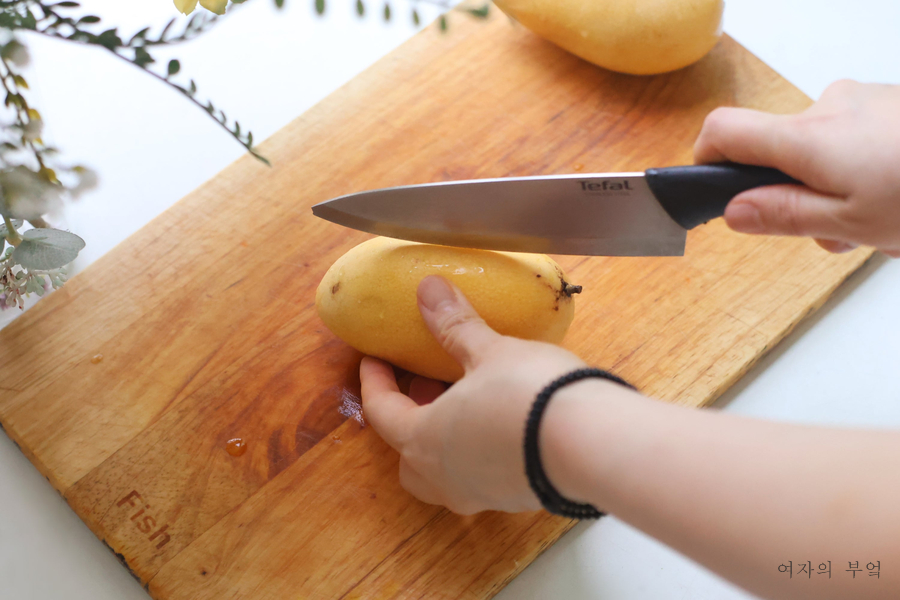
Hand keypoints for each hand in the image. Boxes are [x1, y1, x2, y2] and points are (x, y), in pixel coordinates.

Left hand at [359, 275, 589, 514]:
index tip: (373, 359)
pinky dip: (477, 448)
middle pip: (407, 454)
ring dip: (444, 435)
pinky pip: (481, 475)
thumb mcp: (489, 351)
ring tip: (464, 397)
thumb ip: (455, 325)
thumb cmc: (529, 395)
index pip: (381, 411)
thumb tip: (429, 290)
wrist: (592, 445)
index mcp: (424, 441)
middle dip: (409, 417)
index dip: (374, 381)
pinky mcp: (516, 496)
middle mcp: (445, 477)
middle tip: (424, 381)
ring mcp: (482, 493)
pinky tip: (501, 420)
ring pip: (444, 471)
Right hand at [694, 80, 899, 256]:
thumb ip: (785, 214)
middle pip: (781, 152)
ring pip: (824, 151)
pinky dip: (870, 171)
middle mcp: (830, 106)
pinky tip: (897, 196)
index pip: (722, 130)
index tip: (714, 188)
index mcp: (807, 137)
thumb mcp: (852, 221)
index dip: (707, 160)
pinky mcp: (890, 104)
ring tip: (882, 222)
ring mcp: (864, 100)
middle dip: (802, 195)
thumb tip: (734, 211)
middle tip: (839, 233)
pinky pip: (858, 140)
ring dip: (842, 189)